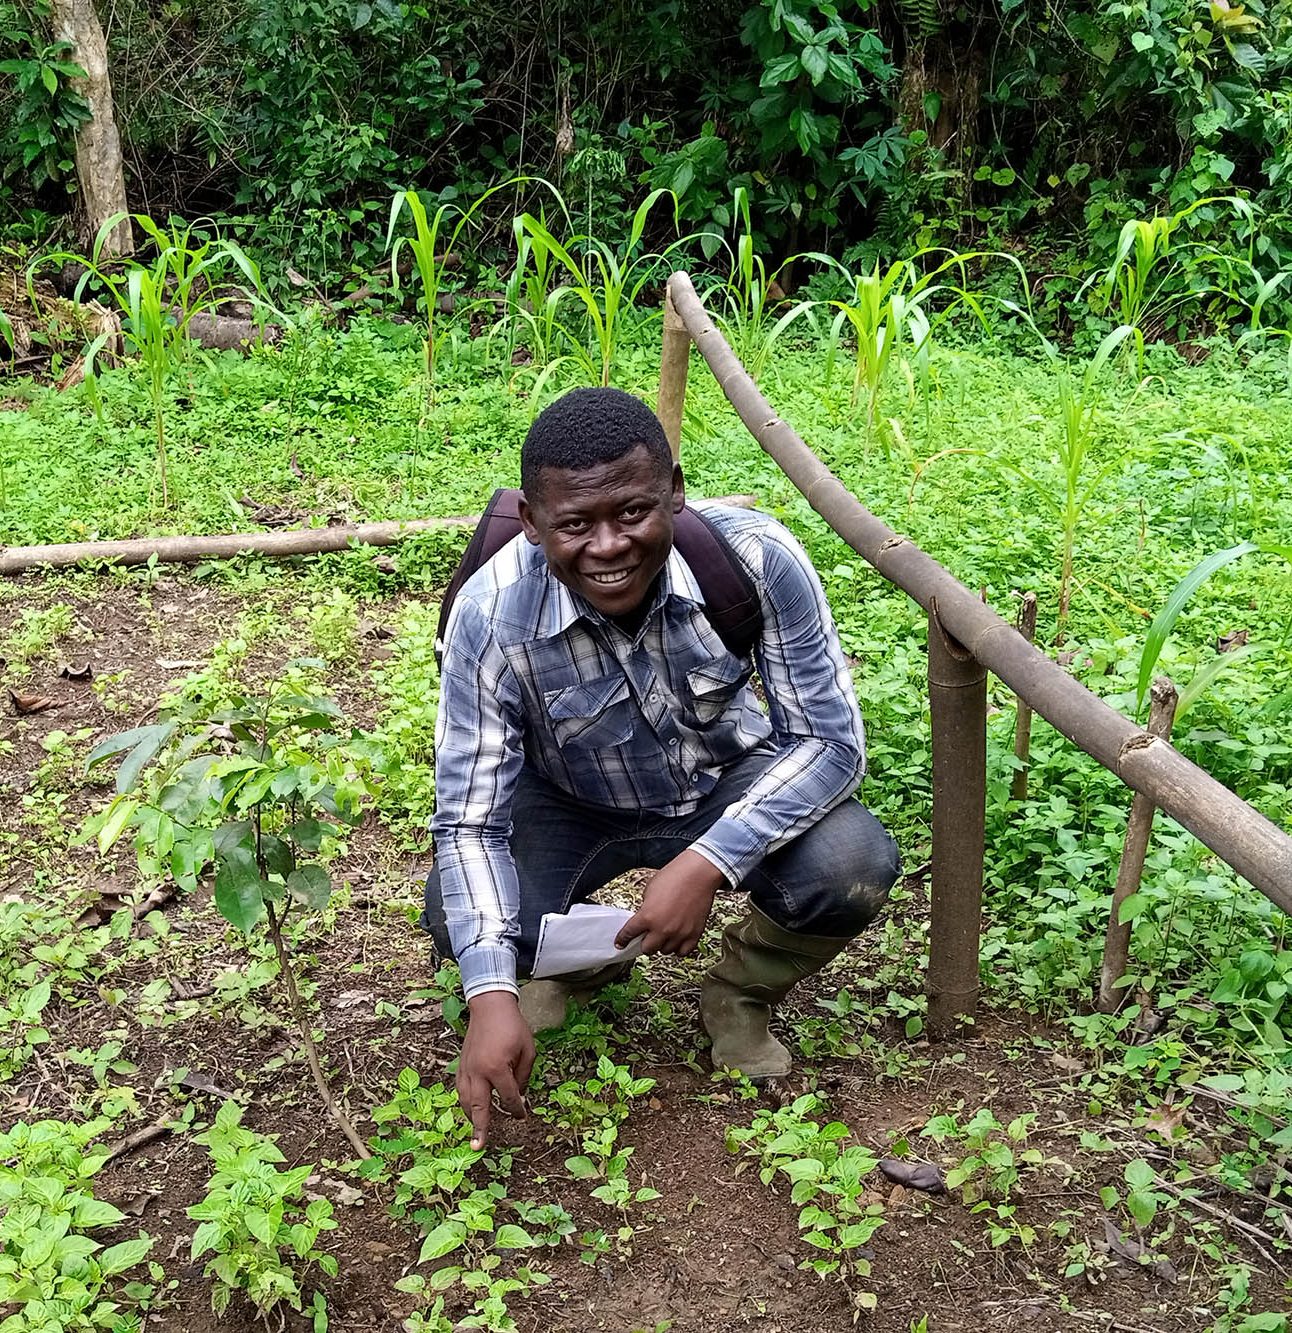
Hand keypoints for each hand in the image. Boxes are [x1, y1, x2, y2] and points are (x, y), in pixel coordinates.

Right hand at [456, 991, 534, 1149]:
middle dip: (480, 1128)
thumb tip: (518, 1096)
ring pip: (465, 1100)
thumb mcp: (528, 1050)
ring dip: (470, 1117)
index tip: (522, 1116)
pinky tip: (469, 1108)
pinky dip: (464, 1101)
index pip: (508, 1097)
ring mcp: (467, 1068)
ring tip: (475, 1131)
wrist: (490, 1006)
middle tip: (478, 1147)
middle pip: (478, 1106)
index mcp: (497, 1068)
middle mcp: (478, 1071)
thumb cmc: (512, 1026)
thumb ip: (524, 1075)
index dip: (516, 1109)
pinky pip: (460, 1088)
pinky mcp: (461, 1064)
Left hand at [614, 849, 724, 956]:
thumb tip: (645, 921)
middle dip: (645, 942)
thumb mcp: (649, 890)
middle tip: (648, 935)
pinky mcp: (694, 935)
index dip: (622, 940)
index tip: (620, 943)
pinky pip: (682, 952)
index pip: (628, 934)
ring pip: (665, 951)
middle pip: (647, 949)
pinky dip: (678, 948)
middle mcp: (662, 929)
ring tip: (665, 934)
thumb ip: (645, 909)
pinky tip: (677, 939)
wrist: (698, 873)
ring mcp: (679, 934)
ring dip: (662, 944)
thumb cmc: (674, 876)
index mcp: (647, 916)